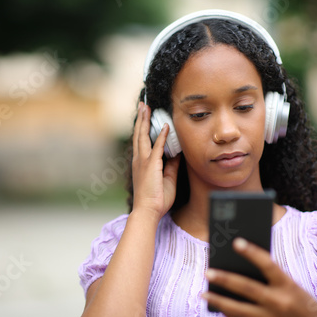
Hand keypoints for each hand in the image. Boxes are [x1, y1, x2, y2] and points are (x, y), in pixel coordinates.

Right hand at [131, 102, 180, 219]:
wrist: (148, 212)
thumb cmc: (156, 199)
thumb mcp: (167, 178)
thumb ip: (171, 164)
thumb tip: (177, 153)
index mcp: (141, 163)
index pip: (141, 141)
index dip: (142, 127)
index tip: (144, 116)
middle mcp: (139, 160)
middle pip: (139, 134)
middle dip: (141, 118)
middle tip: (142, 104)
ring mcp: (143, 162)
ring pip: (143, 136)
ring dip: (145, 120)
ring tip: (146, 107)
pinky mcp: (151, 166)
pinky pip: (157, 147)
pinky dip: (161, 136)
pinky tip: (165, 126)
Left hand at [202, 238, 316, 316]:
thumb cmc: (302, 303)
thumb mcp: (293, 288)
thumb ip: (271, 278)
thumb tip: (241, 267)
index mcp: (289, 287)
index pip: (268, 264)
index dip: (252, 252)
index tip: (236, 241)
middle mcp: (279, 303)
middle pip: (247, 288)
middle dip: (225, 279)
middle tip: (207, 271)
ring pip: (239, 310)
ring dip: (219, 300)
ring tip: (204, 292)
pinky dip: (228, 314)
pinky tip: (217, 306)